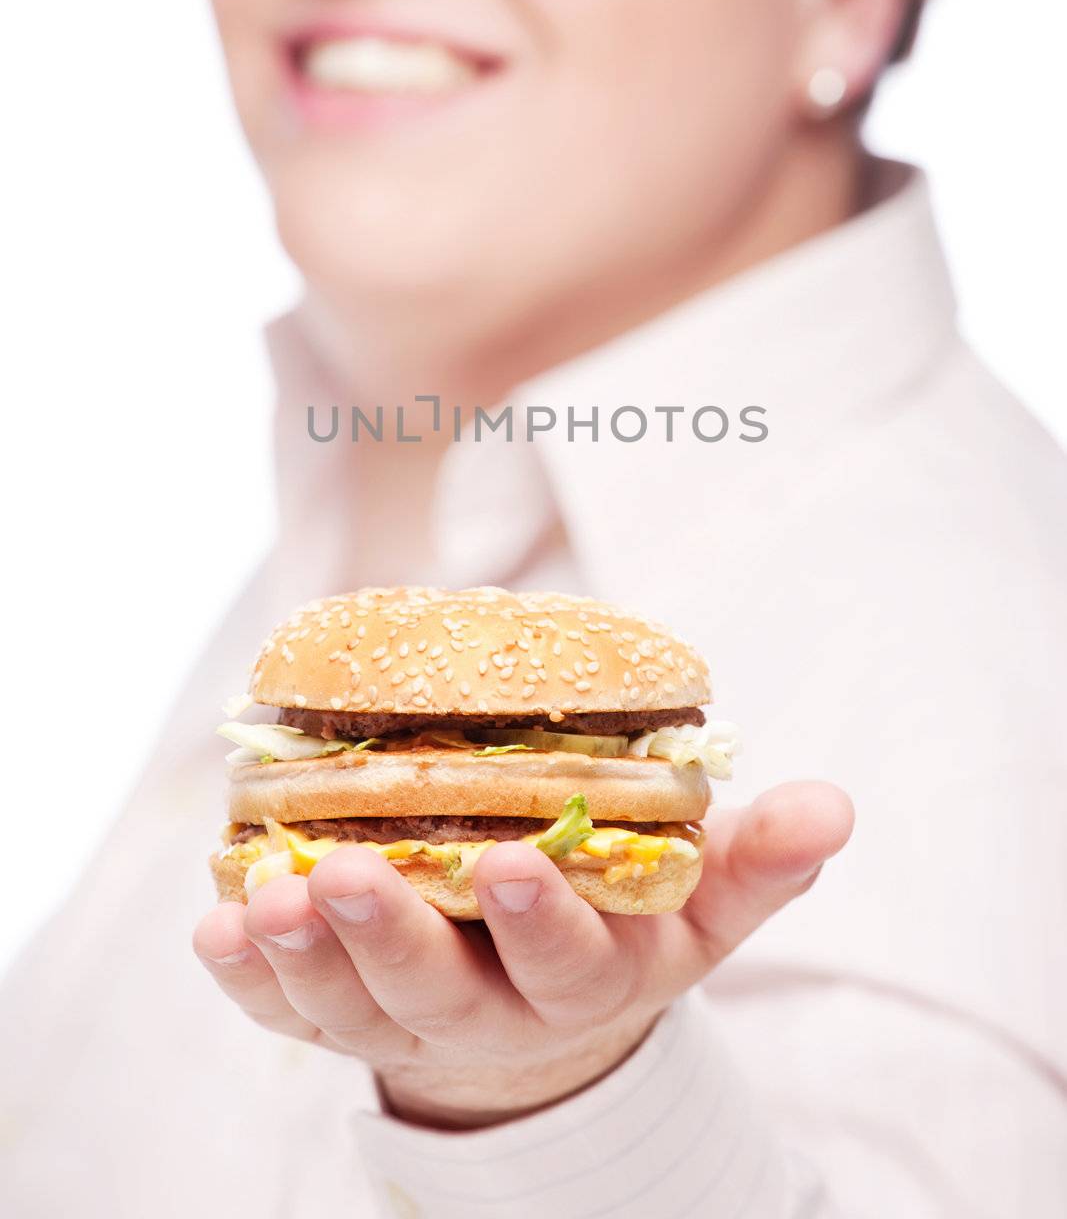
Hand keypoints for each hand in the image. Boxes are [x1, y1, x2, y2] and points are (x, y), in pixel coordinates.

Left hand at [192, 780, 852, 1128]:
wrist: (538, 1012)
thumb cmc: (625, 929)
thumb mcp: (700, 907)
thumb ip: (759, 859)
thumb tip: (834, 806)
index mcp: (586, 983)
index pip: (567, 964)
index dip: (543, 921)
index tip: (514, 860)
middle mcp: (490, 1015)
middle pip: (437, 993)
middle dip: (393, 937)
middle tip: (347, 872)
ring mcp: (406, 1023)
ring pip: (348, 1009)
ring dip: (303, 955)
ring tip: (263, 895)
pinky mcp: (336, 1013)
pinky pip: (283, 1012)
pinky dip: (246, 979)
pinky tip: (216, 925)